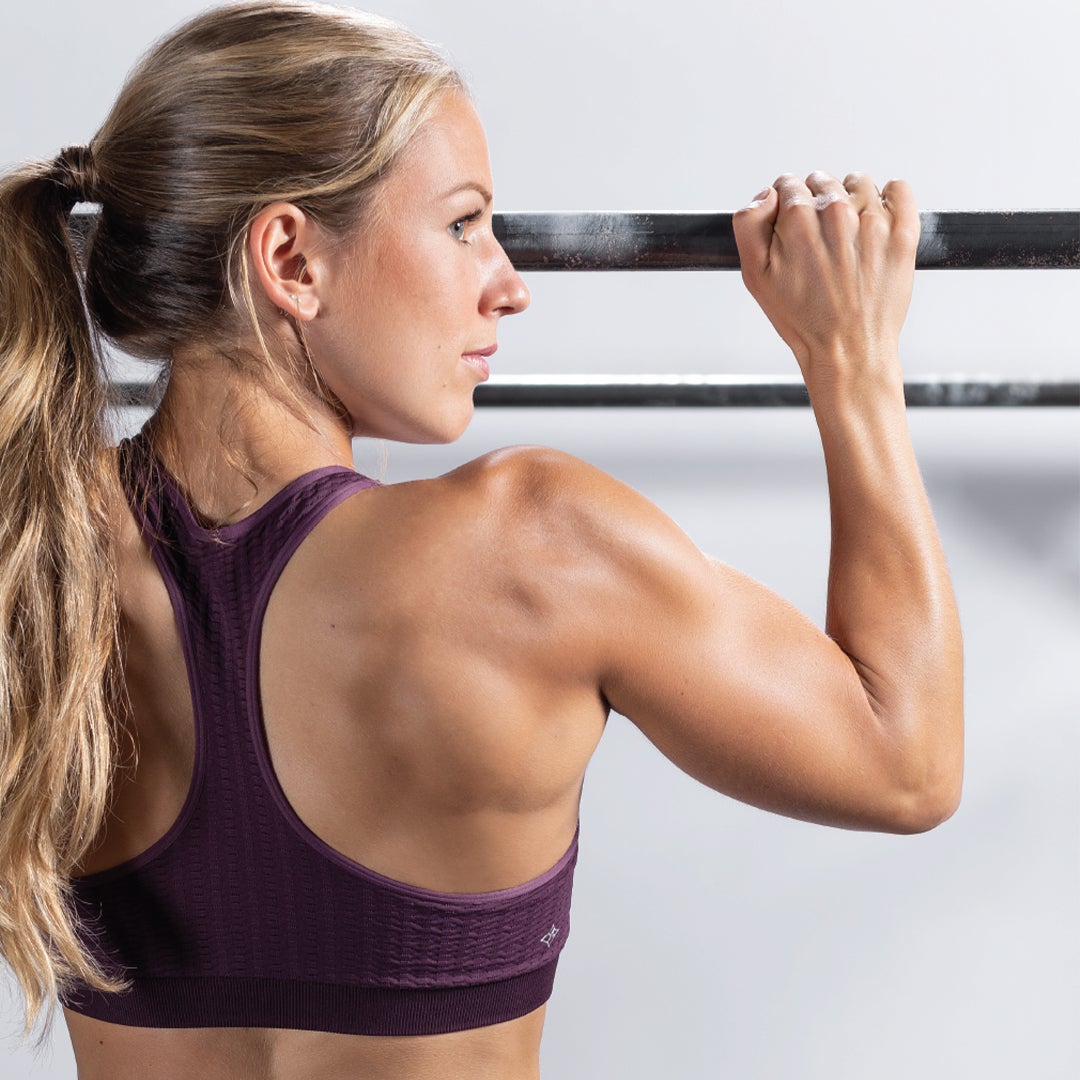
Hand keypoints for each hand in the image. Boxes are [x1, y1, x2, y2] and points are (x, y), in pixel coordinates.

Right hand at [732, 172, 919, 385]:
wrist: (847, 351)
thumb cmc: (801, 319)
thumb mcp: (754, 276)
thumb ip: (748, 224)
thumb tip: (767, 193)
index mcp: (798, 219)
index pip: (789, 184)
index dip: (786, 205)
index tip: (792, 229)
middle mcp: (837, 213)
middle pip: (822, 180)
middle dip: (816, 203)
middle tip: (818, 242)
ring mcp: (874, 221)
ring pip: (858, 182)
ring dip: (850, 199)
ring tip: (846, 236)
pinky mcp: (903, 232)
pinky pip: (898, 190)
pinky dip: (888, 198)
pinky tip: (875, 225)